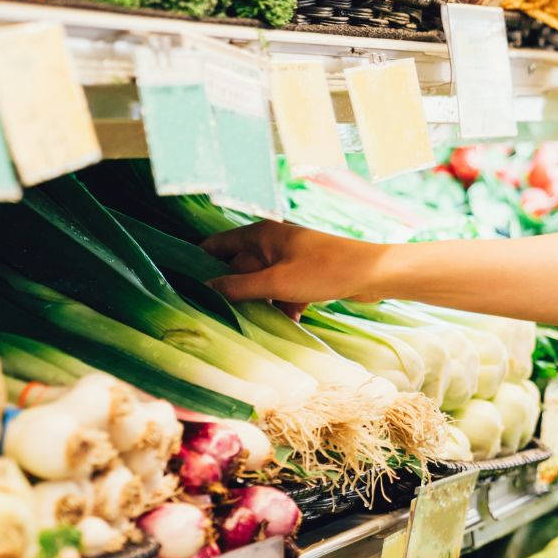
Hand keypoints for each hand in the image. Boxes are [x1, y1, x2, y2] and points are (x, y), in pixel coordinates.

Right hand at [200, 221, 388, 316]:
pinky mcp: (307, 275)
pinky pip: (285, 291)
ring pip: (262, 283)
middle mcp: (273, 242)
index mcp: (260, 234)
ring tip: (253, 324)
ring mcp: (291, 259)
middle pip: (239, 268)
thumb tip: (205, 289)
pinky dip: (285, 305)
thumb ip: (238, 287)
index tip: (183, 284)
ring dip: (261, 303)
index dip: (200, 262)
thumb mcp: (277, 282)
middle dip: (233, 291)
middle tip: (218, 315)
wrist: (374, 274)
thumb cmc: (325, 271)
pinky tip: (290, 322)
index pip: (217, 245)